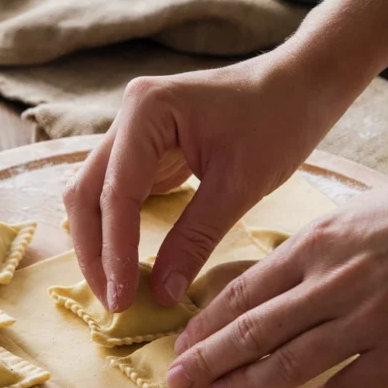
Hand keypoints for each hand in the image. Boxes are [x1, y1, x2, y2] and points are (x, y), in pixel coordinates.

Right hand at [62, 50, 352, 311]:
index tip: (122, 299)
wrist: (301, 84)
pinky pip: (115, 195)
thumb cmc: (279, 121)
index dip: (115, 252)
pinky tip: (126, 265)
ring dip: (99, 244)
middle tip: (113, 303)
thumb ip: (195, 239)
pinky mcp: (143, 149)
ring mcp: (131, 132)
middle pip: (86, 194)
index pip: (116, 193)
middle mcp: (128, 116)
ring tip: (116, 291)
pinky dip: (116, 231)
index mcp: (146, 111)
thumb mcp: (239, 186)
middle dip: (95, 252)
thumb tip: (162, 295)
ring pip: (93, 196)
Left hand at [168, 157, 387, 387]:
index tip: (183, 341)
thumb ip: (329, 231)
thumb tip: (309, 244)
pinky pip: (352, 385)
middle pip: (253, 331)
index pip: (244, 290)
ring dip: (248, 384)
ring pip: (291, 363)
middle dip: (208, 359)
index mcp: (318, 242)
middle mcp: (332, 283)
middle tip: (176, 382)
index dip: (208, 322)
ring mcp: (367, 320)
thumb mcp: (367, 201)